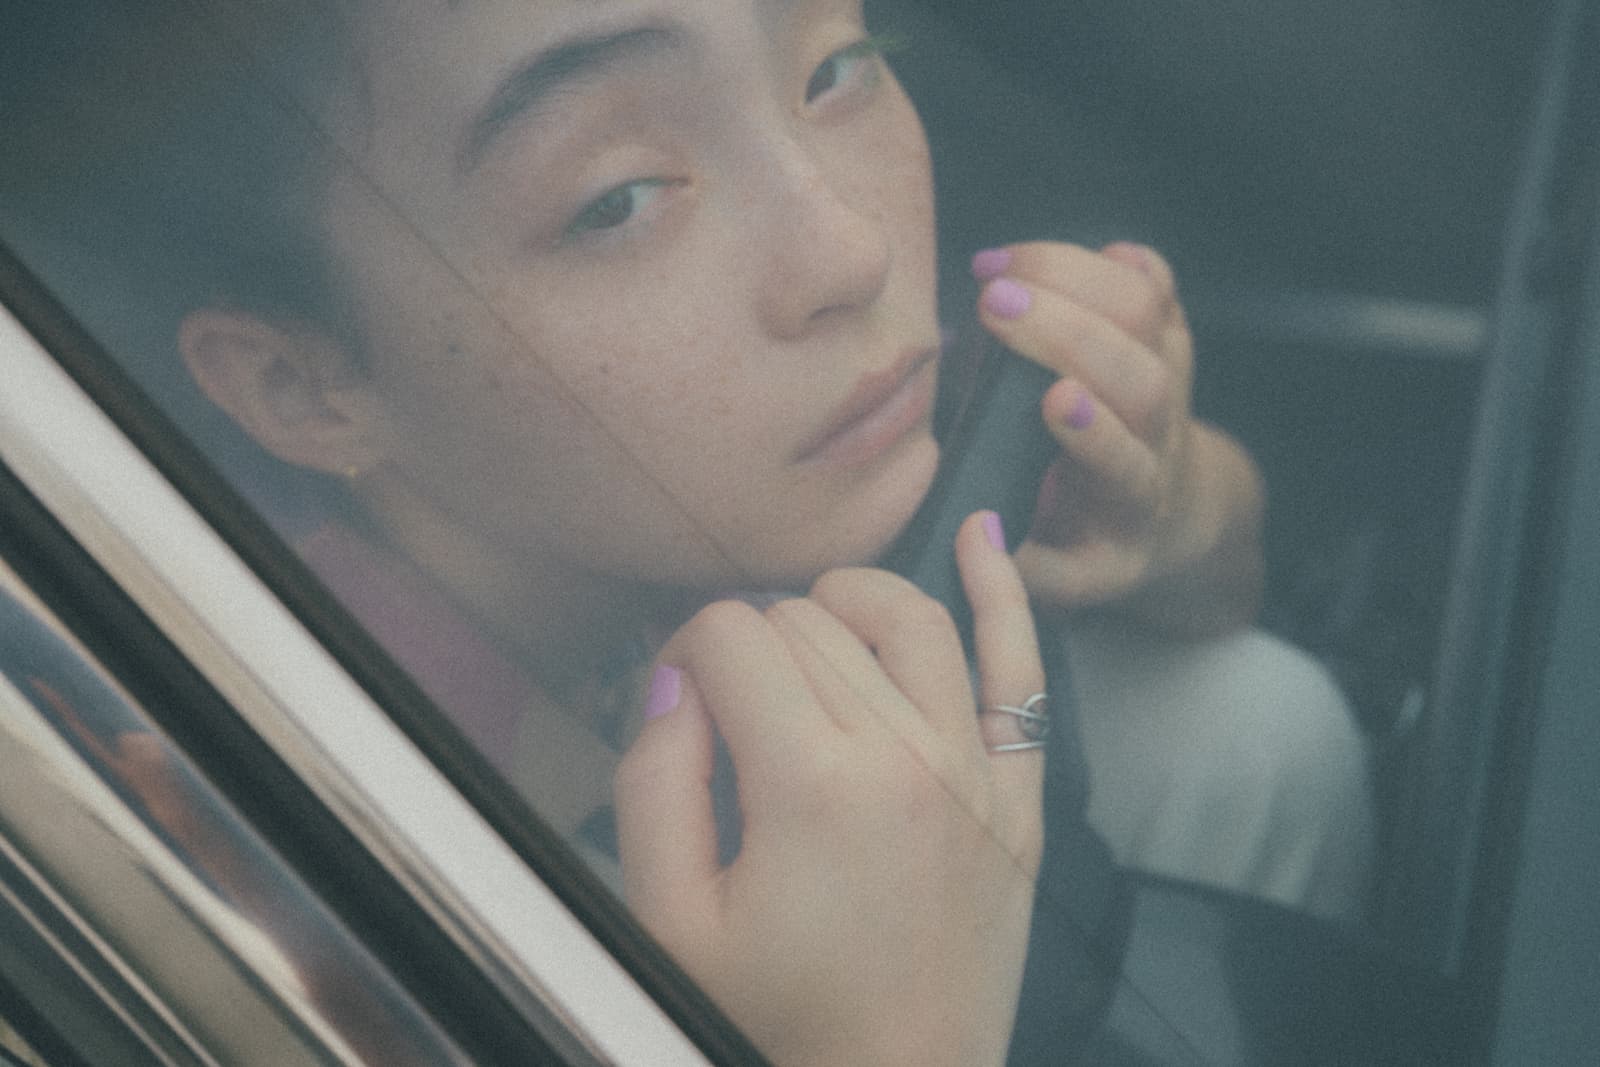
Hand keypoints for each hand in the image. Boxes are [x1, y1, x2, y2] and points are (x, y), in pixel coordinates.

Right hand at [614, 512, 1044, 1066]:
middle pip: (808, 620)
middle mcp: (903, 756)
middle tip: (728, 708)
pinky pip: (1022, 671)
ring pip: (906, 615)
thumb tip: (673, 680)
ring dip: (845, 601)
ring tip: (808, 626)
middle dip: (750, 642)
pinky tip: (986, 536)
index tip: (678, 703)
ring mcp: (974, 771)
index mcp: (810, 784)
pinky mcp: (1018, 796)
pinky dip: (1006, 595)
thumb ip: (654, 782)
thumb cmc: (778, 1021)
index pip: (731, 637)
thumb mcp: (669, 919)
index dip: (683, 649)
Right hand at [972, 241, 1262, 631]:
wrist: (1167, 513)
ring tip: (997, 268)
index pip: (1124, 461)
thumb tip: (973, 531)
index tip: (1056, 399)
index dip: (1094, 431)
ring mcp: (1172, 377)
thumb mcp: (1062, 578)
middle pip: (1137, 375)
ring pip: (1146, 314)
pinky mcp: (1169, 335)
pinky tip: (1047, 256)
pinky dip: (1114, 260)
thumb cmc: (1091, 543)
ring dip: (1071, 278)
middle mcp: (1159, 435)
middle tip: (995, 303)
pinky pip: (1157, 285)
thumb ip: (1024, 563)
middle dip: (1068, 331)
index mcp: (1130, 501)